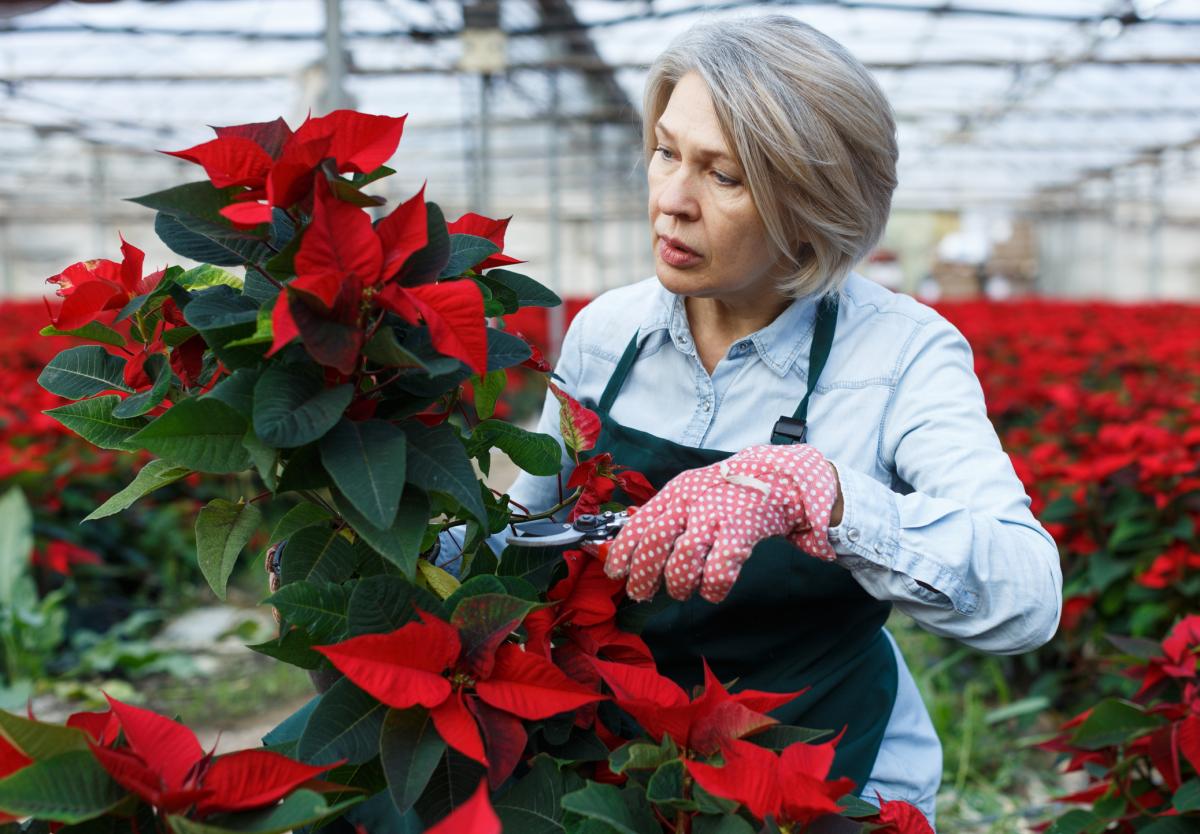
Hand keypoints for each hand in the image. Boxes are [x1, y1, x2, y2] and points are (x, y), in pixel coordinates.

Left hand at [602, 444, 839, 602]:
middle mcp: (691, 502)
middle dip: (643, 573)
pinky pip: (718, 572)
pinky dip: (712, 589)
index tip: (614, 572)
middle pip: (656, 541)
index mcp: (675, 493)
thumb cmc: (727, 493)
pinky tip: (712, 590)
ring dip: (678, 584)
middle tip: (641, 593)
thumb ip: (666, 517)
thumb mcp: (691, 494)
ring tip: (682, 590)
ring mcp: (716, 516)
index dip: (623, 550)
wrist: (778, 477)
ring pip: (683, 559)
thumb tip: (632, 550)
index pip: (640, 522)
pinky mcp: (741, 533)